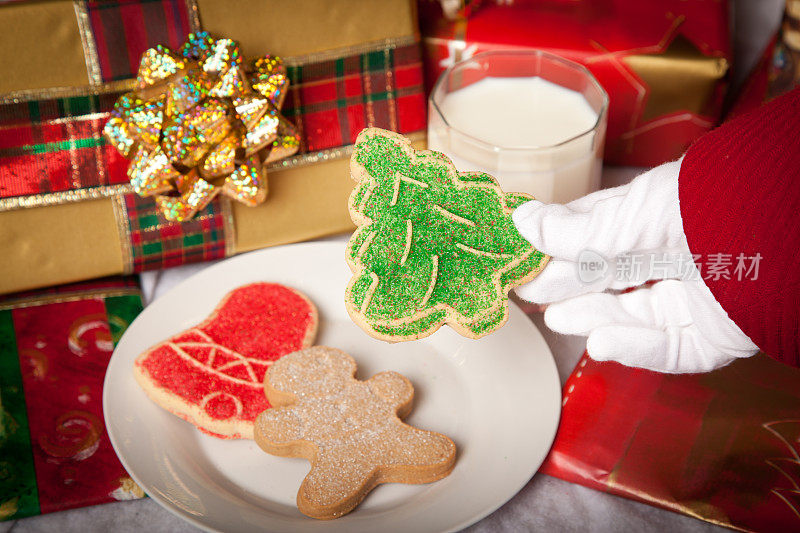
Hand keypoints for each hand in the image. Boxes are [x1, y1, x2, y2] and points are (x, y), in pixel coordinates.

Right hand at [512, 160, 758, 372]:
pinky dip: (634, 348)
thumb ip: (577, 231)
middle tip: (530, 293)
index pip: (597, 235)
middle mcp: (676, 256)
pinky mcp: (715, 335)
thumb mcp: (632, 214)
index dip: (559, 247)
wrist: (775, 234)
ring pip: (635, 316)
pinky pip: (670, 349)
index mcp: (657, 217)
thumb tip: (521, 222)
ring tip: (560, 319)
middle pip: (611, 279)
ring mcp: (696, 297)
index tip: (524, 256)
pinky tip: (601, 342)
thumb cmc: (705, 205)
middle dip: (570, 287)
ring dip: (595, 319)